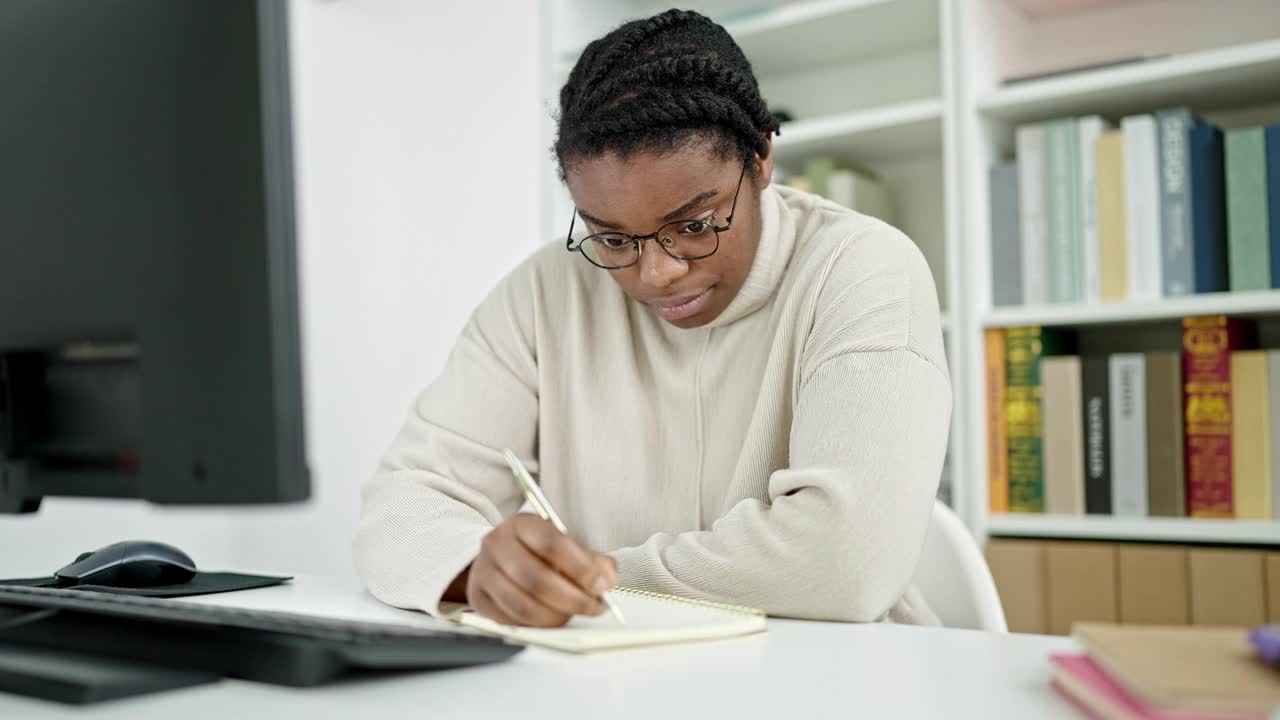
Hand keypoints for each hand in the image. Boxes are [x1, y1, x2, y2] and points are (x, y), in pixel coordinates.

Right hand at [464, 513, 617, 626]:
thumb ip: (592, 560)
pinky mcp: (478, 599)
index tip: (602, 585)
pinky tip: (552, 618)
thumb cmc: (538, 552)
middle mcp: (497, 544)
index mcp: (522, 524)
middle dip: (572, 598)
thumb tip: (608, 579)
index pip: (552, 544)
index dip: (581, 568)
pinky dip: (537, 626)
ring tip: (574, 614)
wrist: (500, 557)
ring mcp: (484, 572)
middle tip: (594, 606)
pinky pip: (511, 621)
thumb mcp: (565, 545)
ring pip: (523, 605)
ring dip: (556, 616)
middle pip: (537, 579)